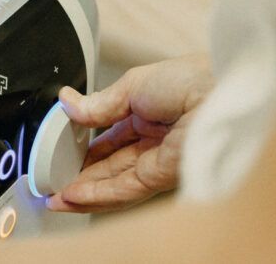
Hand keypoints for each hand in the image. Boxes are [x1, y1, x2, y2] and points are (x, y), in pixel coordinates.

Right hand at [48, 54, 212, 212]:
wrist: (222, 91)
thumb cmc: (192, 77)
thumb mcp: (133, 83)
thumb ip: (99, 103)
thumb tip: (68, 104)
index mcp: (150, 112)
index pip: (111, 136)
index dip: (86, 146)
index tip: (62, 151)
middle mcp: (156, 140)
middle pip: (111, 164)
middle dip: (81, 174)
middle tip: (53, 180)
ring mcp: (160, 161)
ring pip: (115, 182)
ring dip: (83, 191)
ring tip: (55, 196)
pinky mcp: (164, 178)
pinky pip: (124, 190)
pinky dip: (97, 195)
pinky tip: (73, 196)